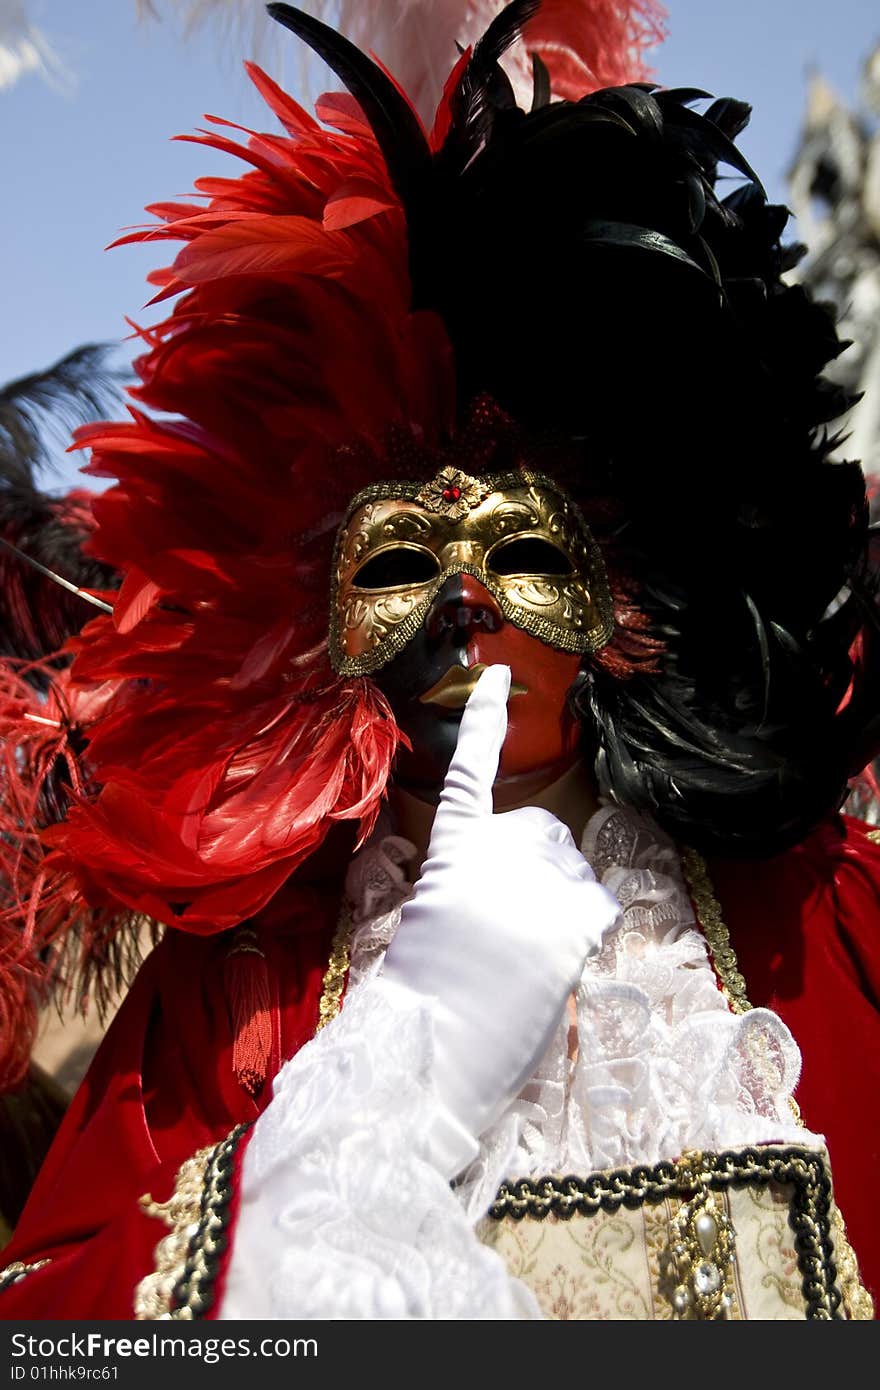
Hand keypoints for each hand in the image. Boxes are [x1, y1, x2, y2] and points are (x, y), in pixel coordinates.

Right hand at [380, 664, 620, 1175]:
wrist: (428, 1054)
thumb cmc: (419, 1001)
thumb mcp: (429, 922)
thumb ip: (472, 886)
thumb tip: (517, 889)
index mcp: (450, 850)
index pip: (469, 770)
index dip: (486, 719)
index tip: (502, 673)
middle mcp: (495, 851)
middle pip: (543, 832)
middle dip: (536, 872)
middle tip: (504, 935)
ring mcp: (536, 882)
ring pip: (574, 870)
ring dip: (560, 904)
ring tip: (521, 959)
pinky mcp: (570, 921)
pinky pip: (598, 904)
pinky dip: (586, 924)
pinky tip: (563, 948)